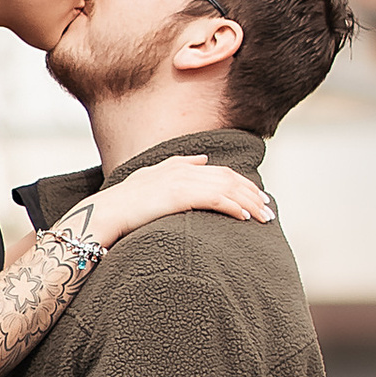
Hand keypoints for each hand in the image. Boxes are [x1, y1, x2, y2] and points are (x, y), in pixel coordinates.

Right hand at [89, 155, 275, 247]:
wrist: (106, 212)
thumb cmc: (123, 202)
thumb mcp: (151, 177)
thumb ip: (177, 164)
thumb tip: (202, 158)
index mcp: (180, 166)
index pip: (220, 172)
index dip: (242, 184)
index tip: (258, 198)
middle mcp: (184, 170)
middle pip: (229, 178)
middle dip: (252, 194)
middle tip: (269, 210)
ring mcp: (182, 181)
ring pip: (227, 189)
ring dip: (249, 203)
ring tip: (264, 217)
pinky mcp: (180, 195)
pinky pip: (215, 199)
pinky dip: (233, 207)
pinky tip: (245, 218)